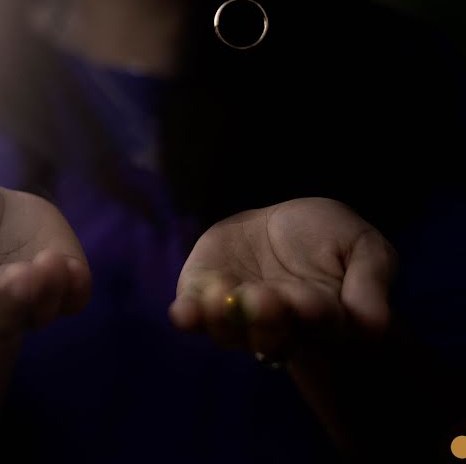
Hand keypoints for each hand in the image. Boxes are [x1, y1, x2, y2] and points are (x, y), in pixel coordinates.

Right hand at [0, 175, 90, 336]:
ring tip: (48, 263)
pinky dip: (76, 289)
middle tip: (17, 274)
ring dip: (45, 294)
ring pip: (39, 314)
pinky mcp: (60, 284)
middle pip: (1, 322)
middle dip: (11, 300)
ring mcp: (29, 300)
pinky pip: (73, 299)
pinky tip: (73, 267)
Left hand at [168, 198, 396, 360]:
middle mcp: (277, 325)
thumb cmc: (330, 239)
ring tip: (222, 299)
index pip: (320, 324)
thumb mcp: (364, 248)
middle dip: (267, 319)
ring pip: (229, 331)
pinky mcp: (202, 294)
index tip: (315, 301)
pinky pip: (193, 314)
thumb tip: (375, 325)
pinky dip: (189, 316)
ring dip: (224, 320)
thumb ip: (370, 283)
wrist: (281, 224)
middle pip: (271, 334)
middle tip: (266, 298)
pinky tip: (185, 312)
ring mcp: (236, 314)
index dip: (315, 314)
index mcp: (322, 319)